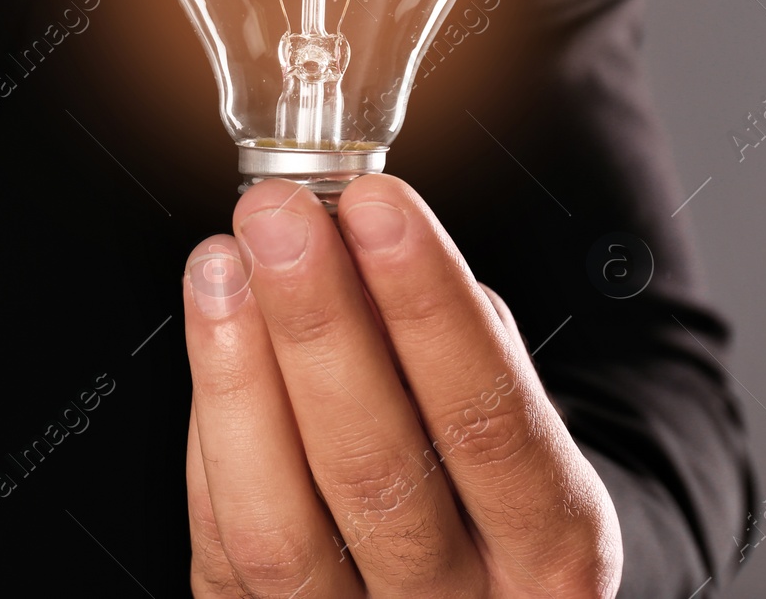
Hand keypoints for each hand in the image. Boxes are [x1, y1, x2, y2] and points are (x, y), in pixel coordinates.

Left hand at [182, 174, 620, 597]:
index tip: (375, 205)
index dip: (428, 309)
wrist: (461, 596)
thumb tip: (351, 234)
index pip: (490, 424)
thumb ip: (445, 342)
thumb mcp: (504, 416)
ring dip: (239, 373)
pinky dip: (212, 427)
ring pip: (280, 526)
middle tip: (278, 217)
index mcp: (554, 554)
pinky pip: (222, 538)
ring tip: (221, 263)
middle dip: (319, 324)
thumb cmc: (476, 474)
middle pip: (377, 474)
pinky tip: (211, 331)